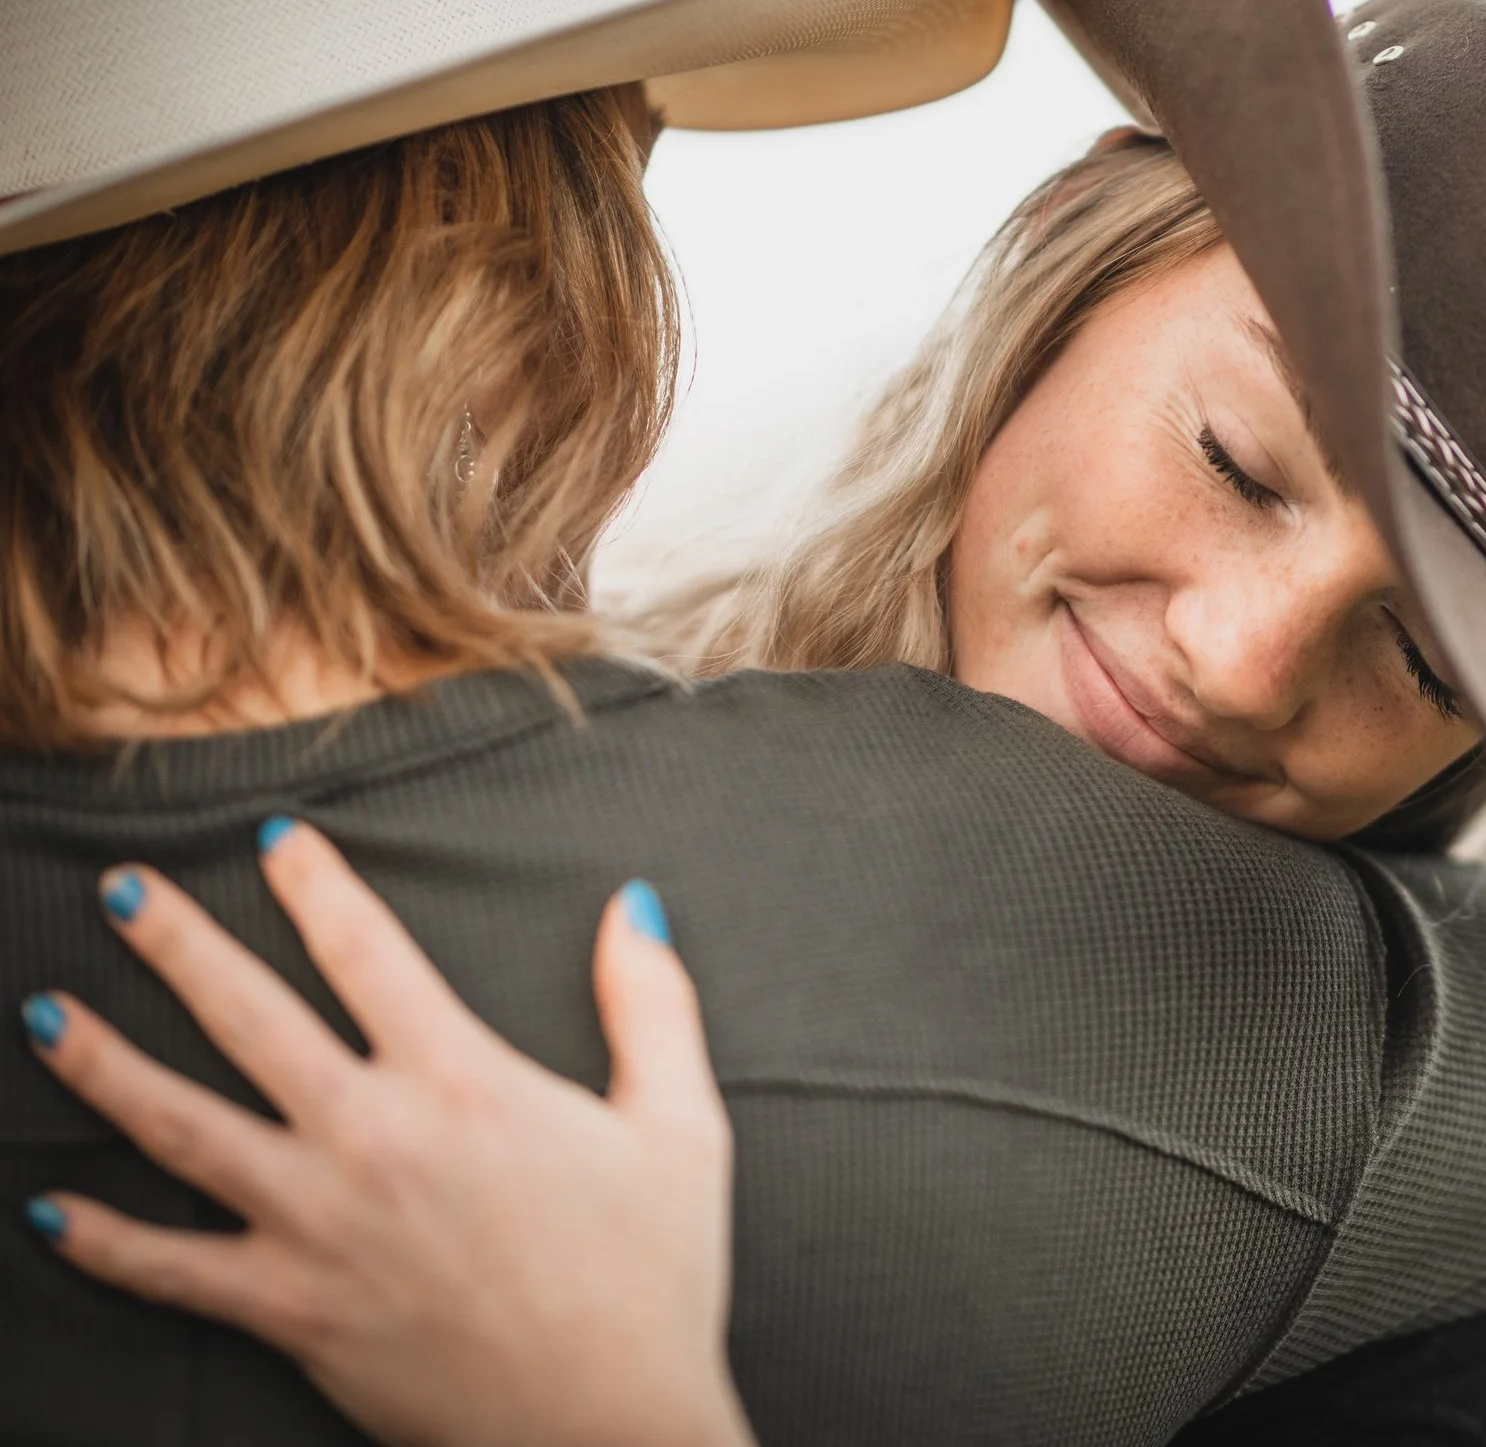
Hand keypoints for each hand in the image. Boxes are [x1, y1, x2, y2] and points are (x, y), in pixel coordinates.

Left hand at [19, 822, 752, 1446]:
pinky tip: (47, 1211)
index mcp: (463, 1081)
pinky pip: (170, 1269)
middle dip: (178, 943)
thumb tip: (633, 907)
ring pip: (181, 1126)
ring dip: (103, 1065)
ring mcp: (317, 1224)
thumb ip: (652, 1006)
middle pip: (248, 1016)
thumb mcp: (680, 1125)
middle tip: (125, 888)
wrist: (607, 1422)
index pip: (368, 951)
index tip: (276, 839)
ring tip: (44, 1014)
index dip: (316, 885)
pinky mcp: (290, 1307)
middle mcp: (372, 1137)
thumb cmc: (653, 1276)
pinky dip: (101, 1241)